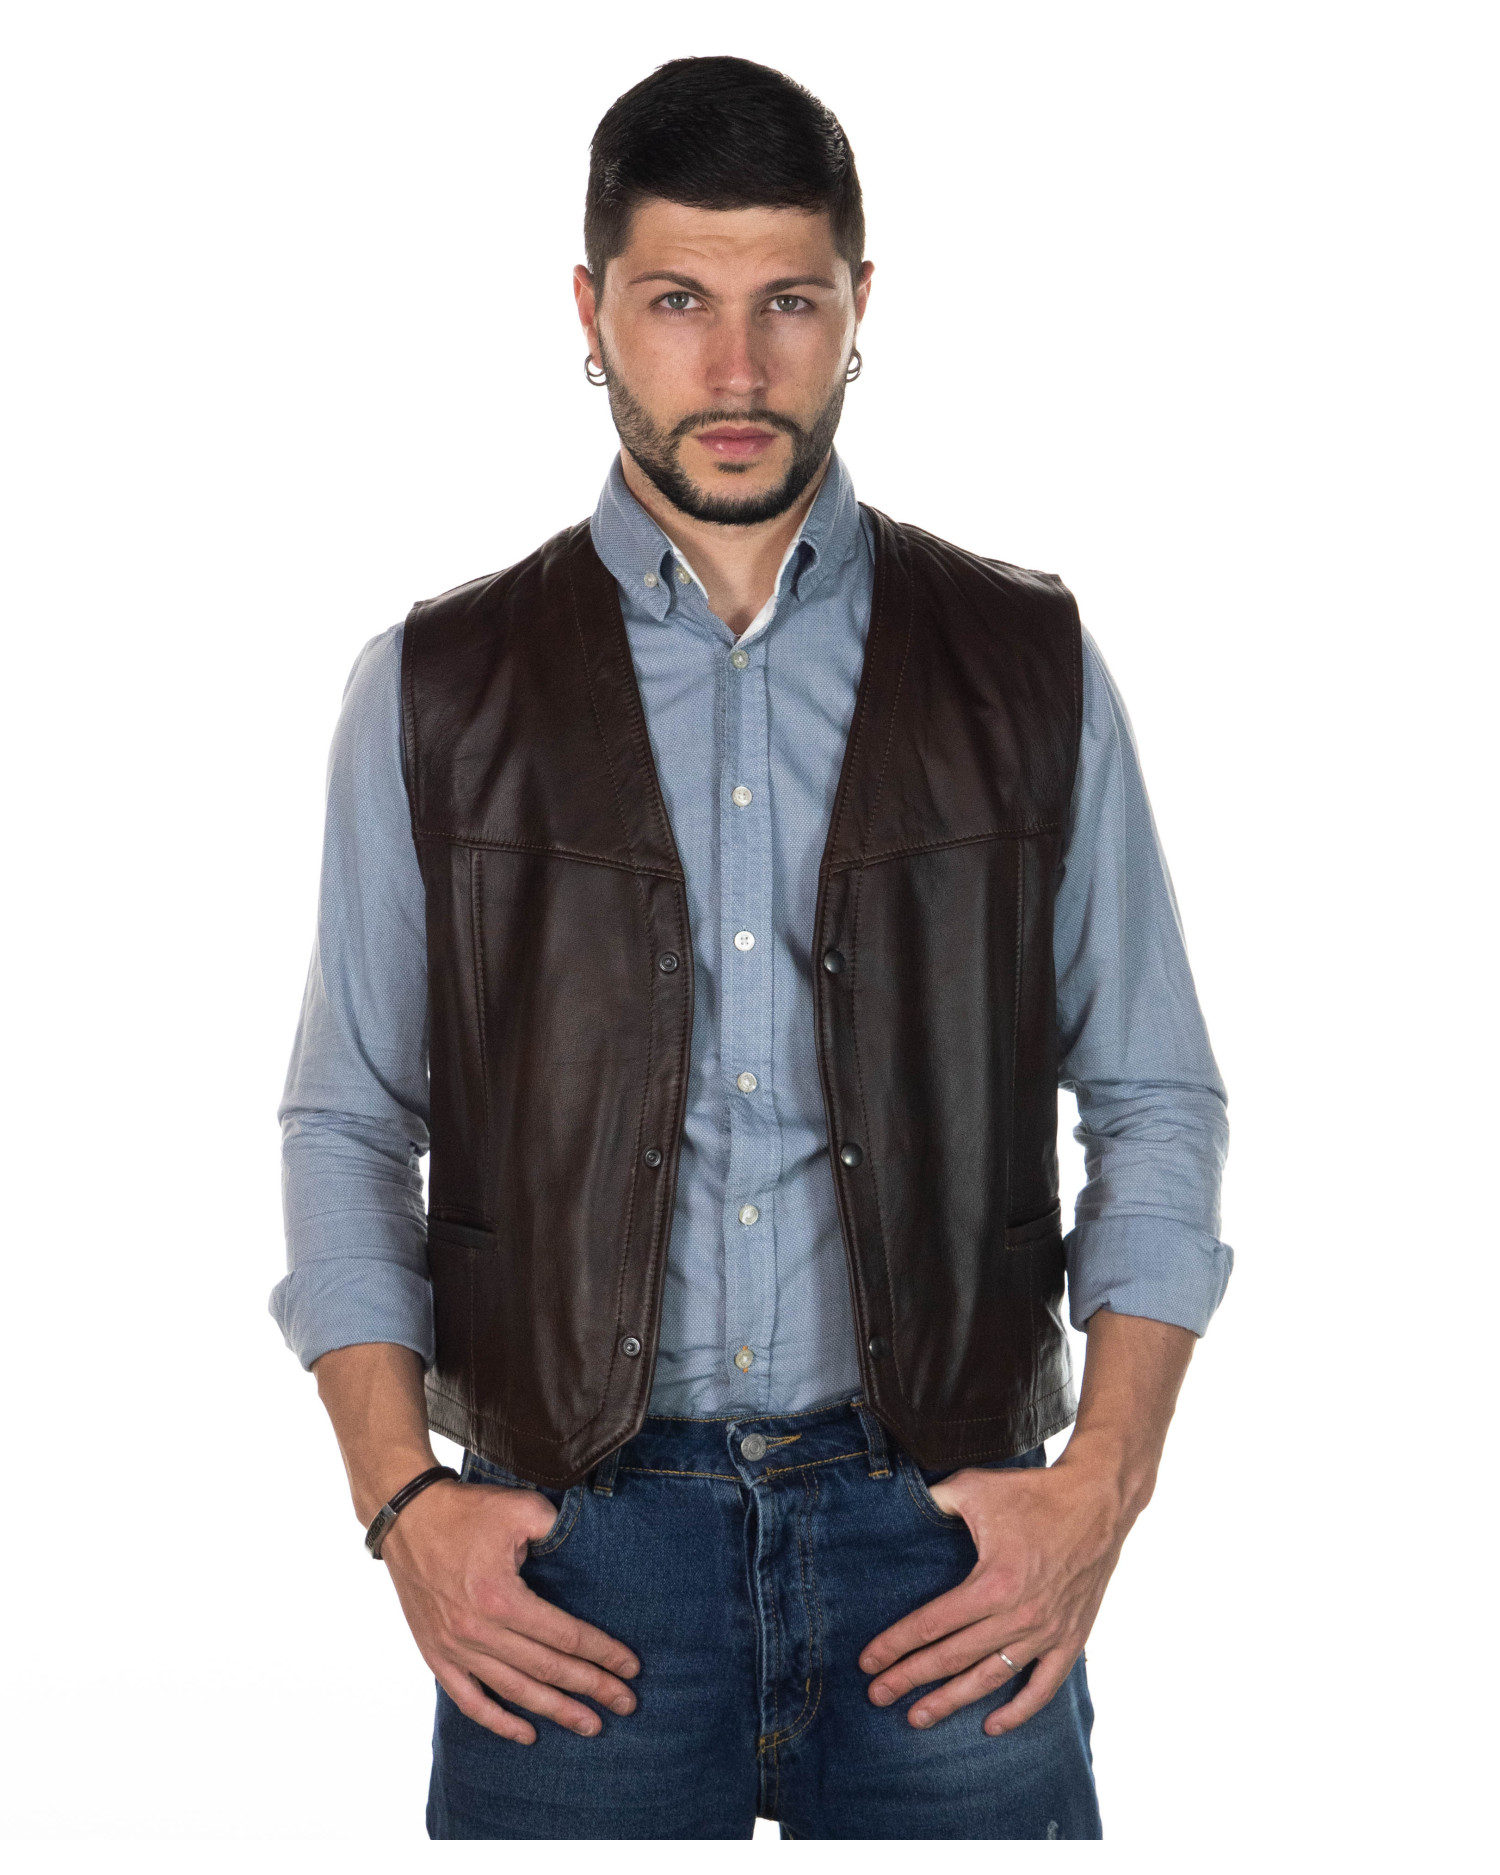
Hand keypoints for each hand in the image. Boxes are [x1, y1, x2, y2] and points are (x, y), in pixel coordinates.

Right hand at [380, 1478, 639, 1745]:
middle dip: (592, 1688)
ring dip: (555, 1711)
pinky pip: (469, 1701)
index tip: (631, 1668)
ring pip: (514, 1691)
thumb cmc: (467, 1510)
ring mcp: (454, 1648)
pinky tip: (527, 1735)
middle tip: (626, 1704)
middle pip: (547, 1670)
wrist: (407, 1516)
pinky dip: (499, 1722)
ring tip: (590, 1726)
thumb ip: (558, 1528)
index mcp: (501, 1598)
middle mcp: (478, 1631)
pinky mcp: (436, 1654)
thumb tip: (593, 1544)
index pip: (565, 1636)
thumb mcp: (520, 1508)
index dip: (602, 1653)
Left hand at [859, 1457, 1130, 1735]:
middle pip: (952, 1658)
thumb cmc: (1032, 1493)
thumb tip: (900, 1506)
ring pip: (989, 1679)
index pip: (932, 1624)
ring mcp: (1047, 1633)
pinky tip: (990, 1727)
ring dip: (951, 1701)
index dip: (896, 1645)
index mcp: (993, 1583)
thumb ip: (934, 1501)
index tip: (867, 1662)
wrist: (1098, 1502)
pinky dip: (1017, 1713)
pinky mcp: (1071, 1640)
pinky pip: (1042, 1688)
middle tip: (877, 1696)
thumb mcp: (975, 1487)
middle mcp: (1018, 1616)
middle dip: (910, 1679)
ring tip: (917, 1718)